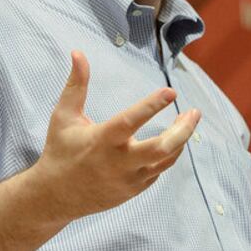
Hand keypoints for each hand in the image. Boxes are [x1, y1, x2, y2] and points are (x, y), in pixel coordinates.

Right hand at [30, 50, 199, 220]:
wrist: (55, 197)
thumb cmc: (60, 151)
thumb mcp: (64, 116)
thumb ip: (76, 85)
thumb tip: (78, 53)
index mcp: (102, 140)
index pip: (131, 121)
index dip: (152, 106)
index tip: (171, 91)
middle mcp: (118, 162)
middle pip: (161, 148)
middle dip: (183, 130)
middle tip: (194, 112)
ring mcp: (128, 179)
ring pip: (166, 160)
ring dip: (181, 140)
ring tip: (188, 121)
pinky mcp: (134, 190)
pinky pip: (158, 170)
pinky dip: (168, 154)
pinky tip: (172, 140)